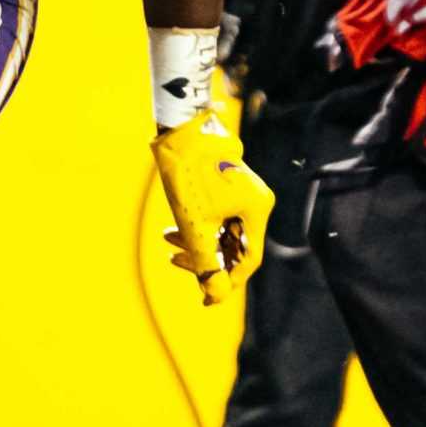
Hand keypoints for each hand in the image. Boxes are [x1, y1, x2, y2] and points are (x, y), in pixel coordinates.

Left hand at [151, 116, 276, 305]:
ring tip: (167, 241)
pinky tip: (172, 230)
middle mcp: (256, 202)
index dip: (226, 281)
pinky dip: (198, 226)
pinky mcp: (228, 187)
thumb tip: (213, 295)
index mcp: (258, 210)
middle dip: (206, 259)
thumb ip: (206, 262)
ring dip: (197, 242)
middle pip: (235, 246)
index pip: (249, 259)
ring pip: (222, 232)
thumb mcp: (195, 225)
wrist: (179, 131)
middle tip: (177, 262)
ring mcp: (243, 193)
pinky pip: (218, 217)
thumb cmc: (188, 175)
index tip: (205, 295)